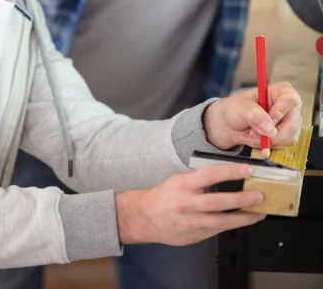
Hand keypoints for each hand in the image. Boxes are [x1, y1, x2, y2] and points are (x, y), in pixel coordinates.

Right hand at [116, 164, 264, 245]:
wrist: (145, 218)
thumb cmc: (164, 196)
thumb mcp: (180, 180)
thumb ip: (201, 180)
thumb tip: (227, 175)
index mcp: (183, 185)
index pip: (210, 175)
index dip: (231, 171)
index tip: (248, 170)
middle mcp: (187, 204)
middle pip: (219, 202)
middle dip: (242, 199)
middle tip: (259, 195)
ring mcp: (191, 222)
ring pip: (222, 221)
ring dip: (244, 217)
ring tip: (258, 212)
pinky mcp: (195, 236)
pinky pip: (217, 230)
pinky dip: (231, 225)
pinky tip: (242, 220)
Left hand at [203, 81, 301, 150]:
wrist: (229, 124)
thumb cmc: (236, 109)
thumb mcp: (240, 108)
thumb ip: (254, 115)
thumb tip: (270, 128)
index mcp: (280, 91)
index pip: (290, 100)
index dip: (280, 112)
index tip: (268, 121)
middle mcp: (289, 106)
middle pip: (292, 124)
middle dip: (271, 133)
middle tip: (252, 132)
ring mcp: (290, 122)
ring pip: (289, 138)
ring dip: (267, 141)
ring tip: (251, 134)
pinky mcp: (287, 136)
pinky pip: (283, 146)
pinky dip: (267, 146)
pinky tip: (256, 139)